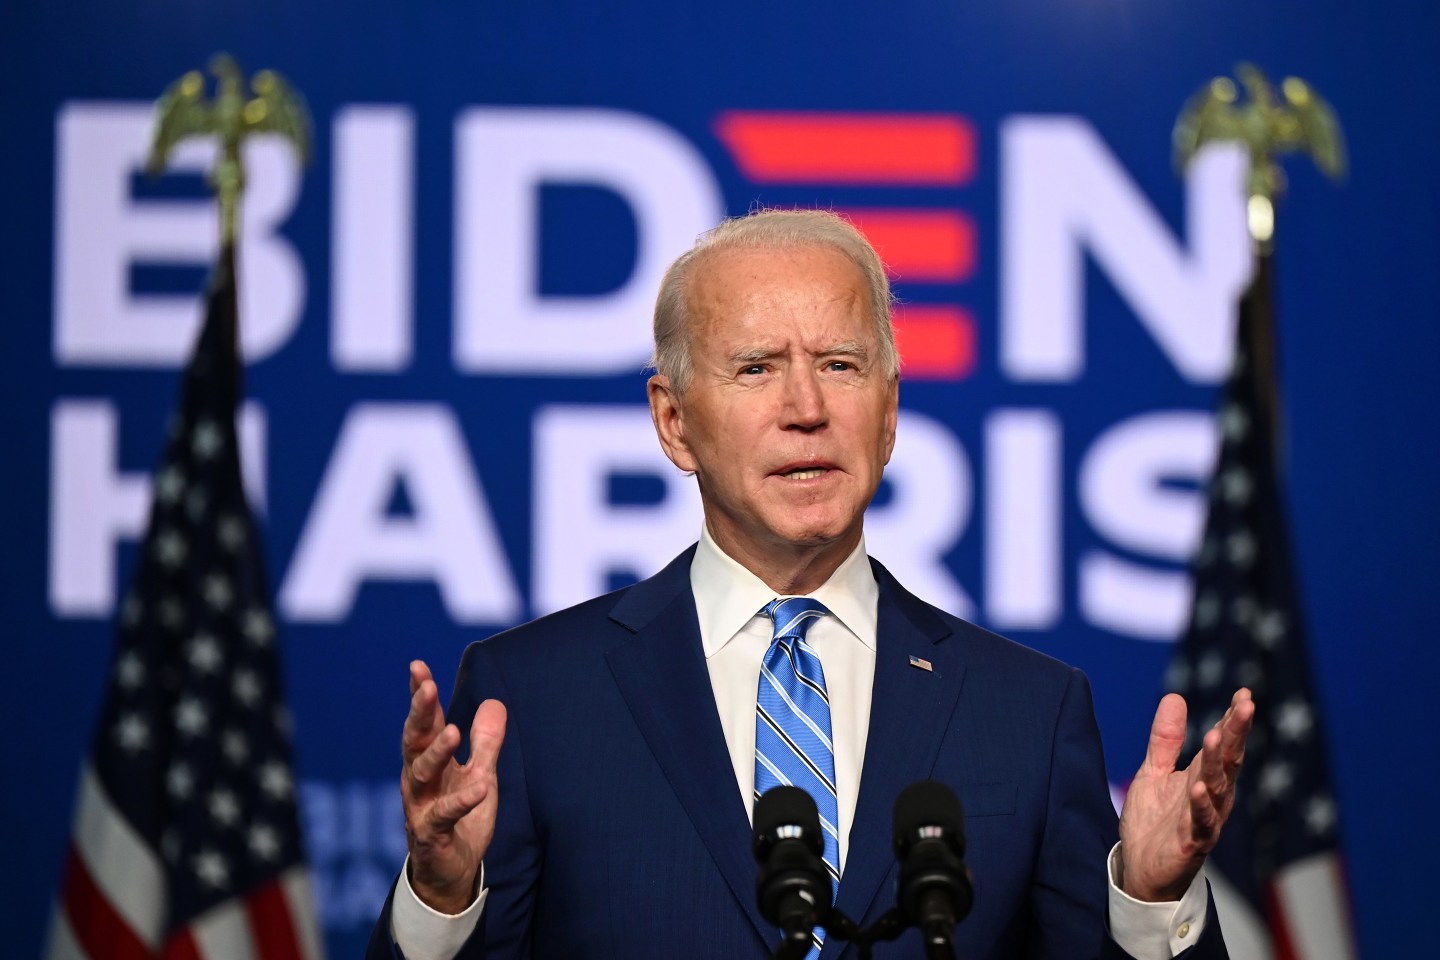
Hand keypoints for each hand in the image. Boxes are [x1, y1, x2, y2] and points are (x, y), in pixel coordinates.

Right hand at [400, 659, 507, 913]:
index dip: (419, 696)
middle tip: (427, 687)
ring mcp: (421, 806)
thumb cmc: (462, 818)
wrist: (452, 870)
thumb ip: (486, 743)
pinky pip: (445, 815)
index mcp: (429, 762)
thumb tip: (495, 702)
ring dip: (436, 752)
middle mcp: (418, 780)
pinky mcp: (430, 834)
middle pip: (414, 741)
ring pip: (421, 774)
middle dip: (419, 713)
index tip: (417, 667)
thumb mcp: (480, 774)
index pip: (423, 723)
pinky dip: (462, 800)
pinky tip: (480, 787)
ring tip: (453, 730)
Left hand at [1118, 688, 1253, 901]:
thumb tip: (1175, 697)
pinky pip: (1200, 822)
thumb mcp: (1154, 771)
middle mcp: (1212, 796)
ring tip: (1215, 736)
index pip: (1223, 744)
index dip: (1232, 720)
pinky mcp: (1192, 842)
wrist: (1142, 870)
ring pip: (1217, 787)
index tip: (1243, 694)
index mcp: (1205, 777)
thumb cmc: (1155, 821)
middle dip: (1235, 733)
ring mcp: (1205, 819)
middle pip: (1227, 760)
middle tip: (1245, 705)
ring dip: (1216, 763)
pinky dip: (1201, 805)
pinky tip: (1198, 787)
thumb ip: (1166, 740)